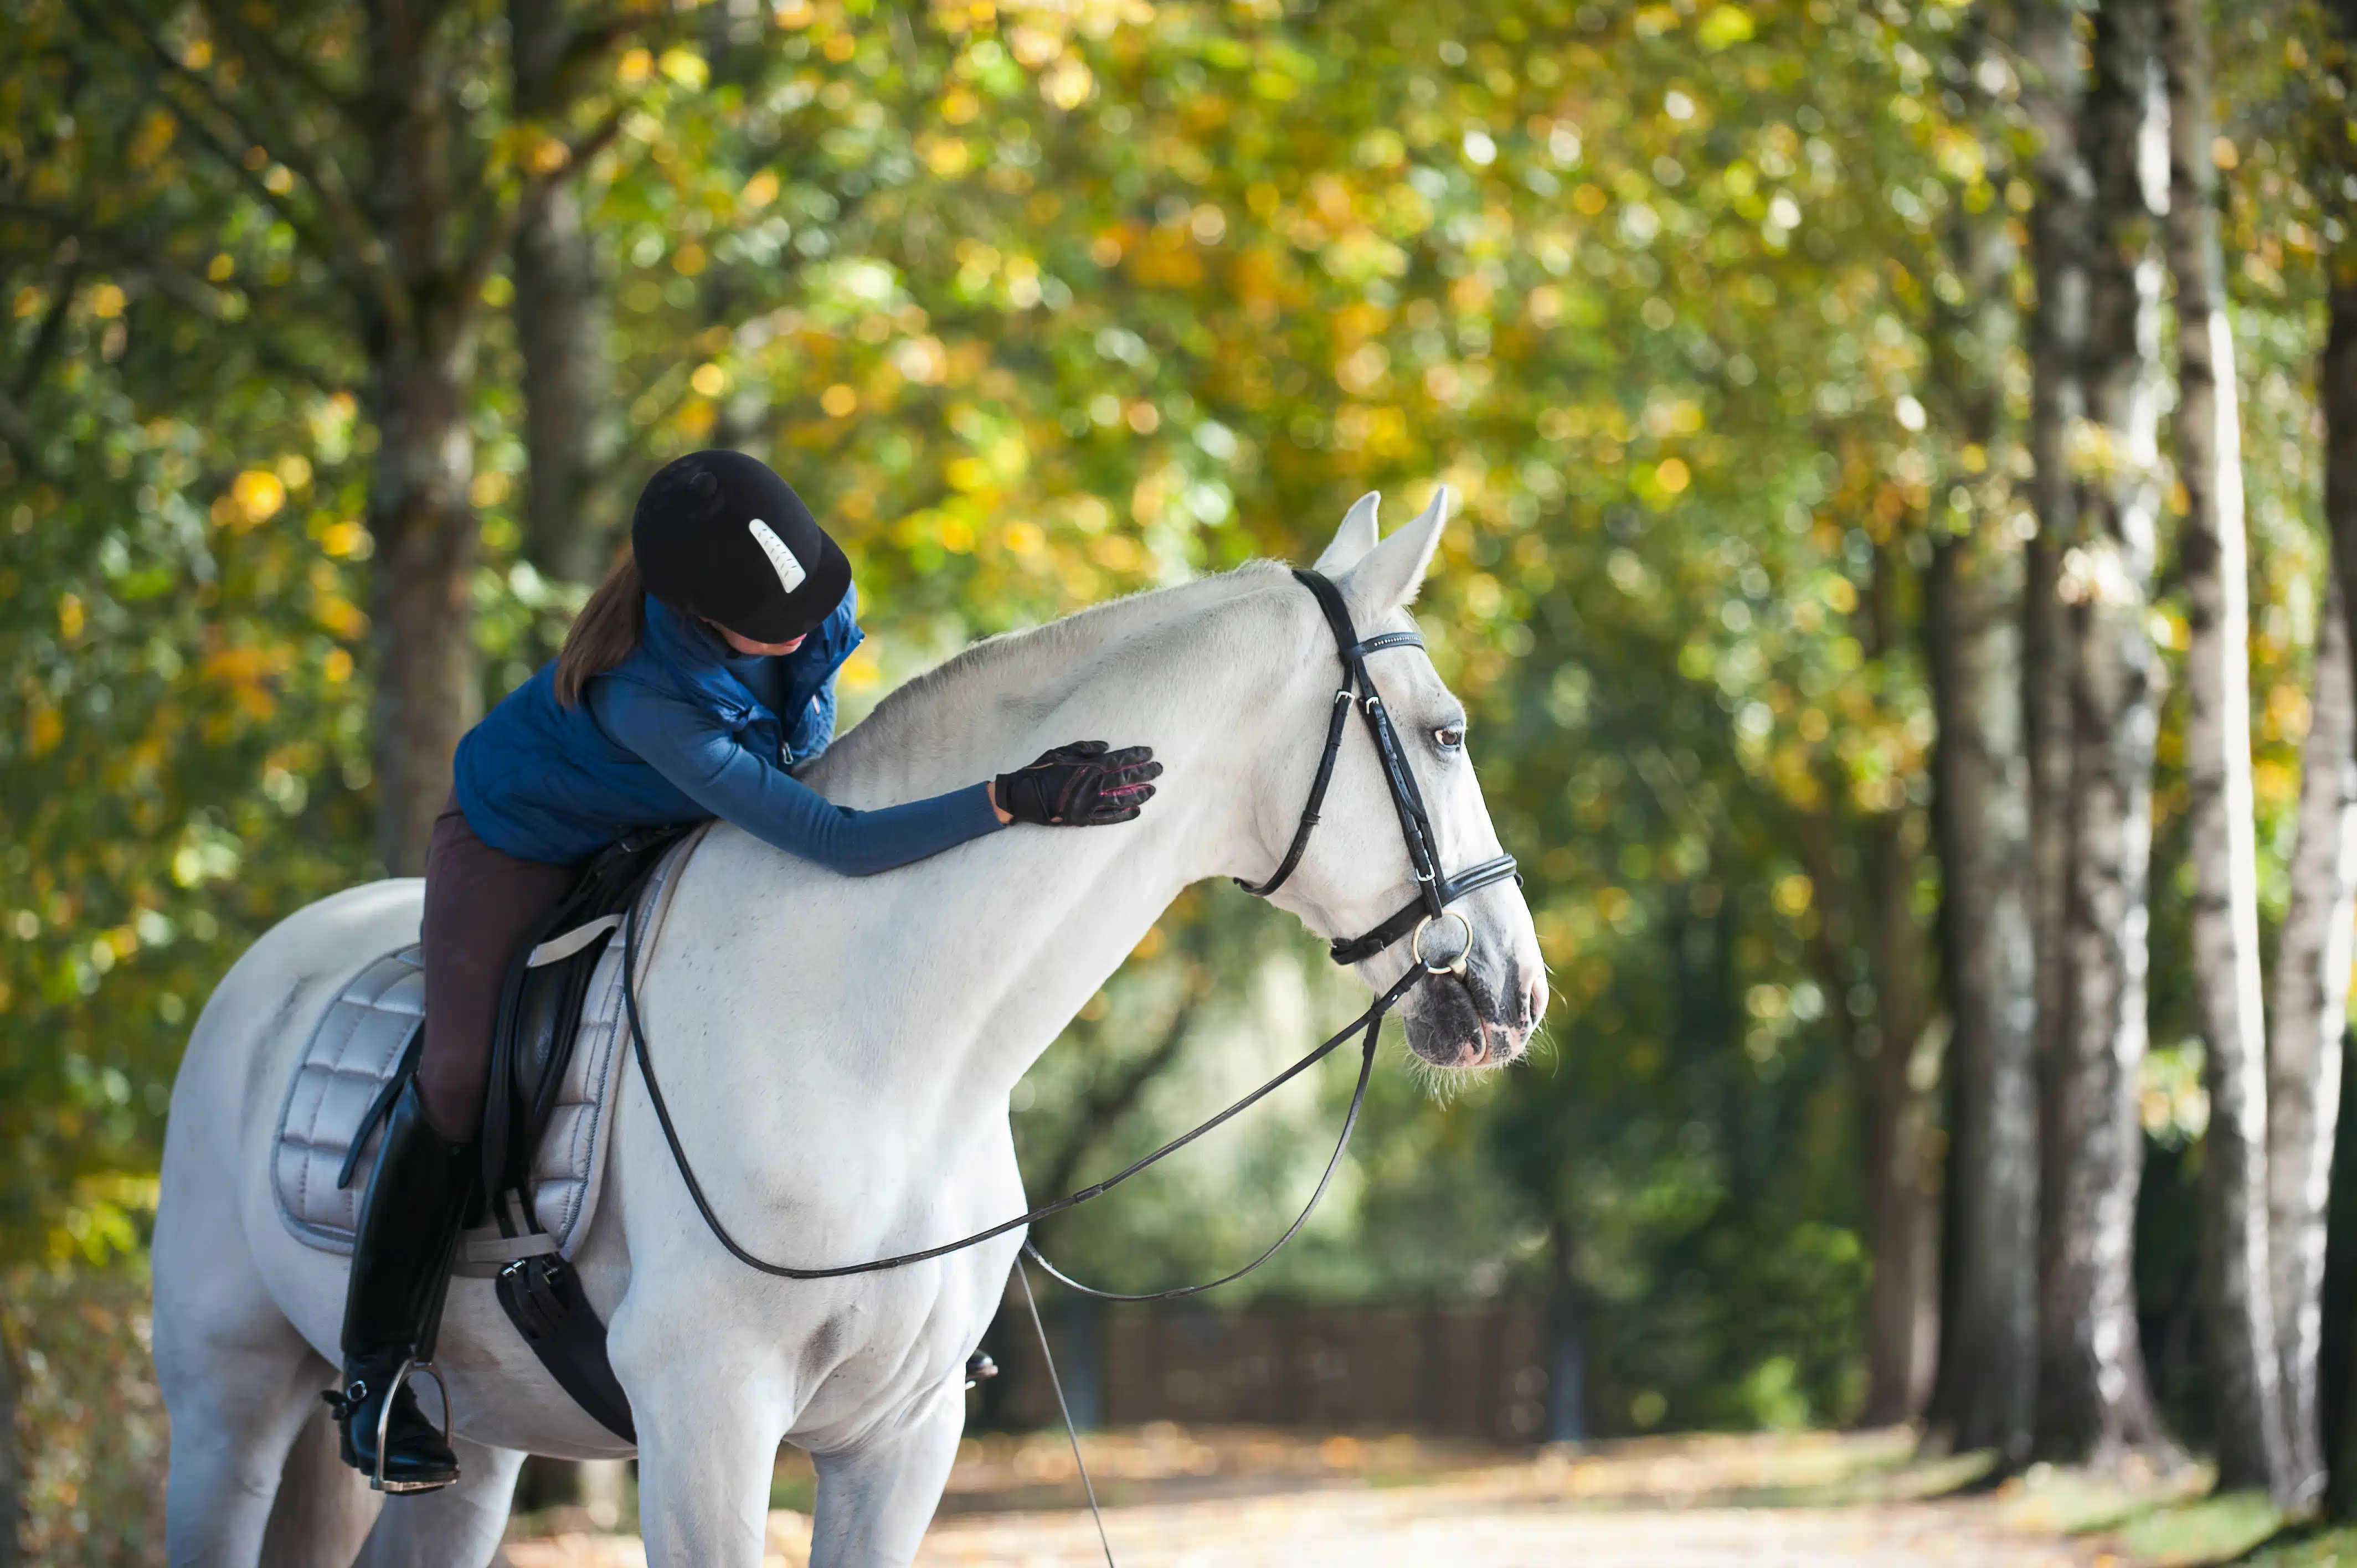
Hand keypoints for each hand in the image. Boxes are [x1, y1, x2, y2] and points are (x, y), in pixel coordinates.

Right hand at [993, 741, 1161, 826]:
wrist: (1022, 795)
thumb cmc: (1040, 770)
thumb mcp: (1060, 751)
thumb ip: (1085, 748)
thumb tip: (1106, 746)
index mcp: (1088, 766)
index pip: (1120, 759)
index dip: (1137, 755)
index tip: (1150, 752)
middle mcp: (1092, 785)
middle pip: (1126, 778)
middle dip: (1145, 773)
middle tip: (1159, 770)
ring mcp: (1089, 803)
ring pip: (1122, 798)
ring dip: (1139, 794)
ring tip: (1152, 791)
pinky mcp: (1083, 818)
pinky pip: (1108, 818)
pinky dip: (1124, 815)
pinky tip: (1137, 812)